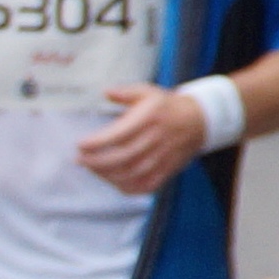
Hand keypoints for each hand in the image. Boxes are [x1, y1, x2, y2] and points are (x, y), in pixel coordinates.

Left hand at [76, 81, 215, 193]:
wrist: (199, 120)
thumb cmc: (166, 106)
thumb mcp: (148, 93)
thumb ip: (126, 92)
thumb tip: (106, 92)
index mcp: (150, 118)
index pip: (120, 134)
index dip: (98, 142)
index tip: (80, 145)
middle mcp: (157, 139)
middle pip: (123, 157)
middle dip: (96, 162)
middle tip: (79, 160)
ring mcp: (163, 157)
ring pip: (131, 174)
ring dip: (107, 175)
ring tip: (91, 169)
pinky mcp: (167, 170)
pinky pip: (145, 186)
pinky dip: (126, 187)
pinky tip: (111, 180)